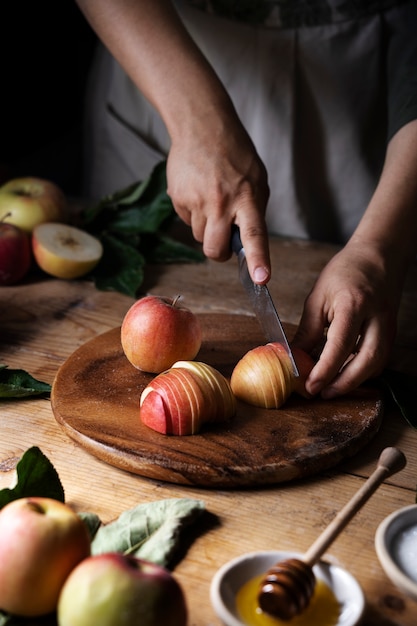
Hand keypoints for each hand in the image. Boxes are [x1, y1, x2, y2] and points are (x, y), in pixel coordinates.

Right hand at [166, 111, 270, 283]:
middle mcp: (221, 203)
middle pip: (215, 250)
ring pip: (200, 237)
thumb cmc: (235, 154)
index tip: (261, 279)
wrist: (202, 126)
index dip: (258, 259)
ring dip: (207, 227)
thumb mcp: (257, 180)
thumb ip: (253, 211)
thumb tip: (245, 240)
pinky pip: (187, 221)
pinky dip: (193, 213)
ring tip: (211, 199)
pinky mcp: (178, 199)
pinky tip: (198, 191)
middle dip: (219, 253)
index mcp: (247, 198)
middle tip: (223, 239)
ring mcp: (197, 201)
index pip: (254, 235)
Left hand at [292, 240, 401, 397]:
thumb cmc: (345, 271)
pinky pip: (379, 358)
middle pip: (368, 361)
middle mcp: (377, 317)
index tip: (310, 386)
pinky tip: (345, 373)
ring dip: (355, 380)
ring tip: (331, 387)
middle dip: (345, 383)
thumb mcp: (318, 297)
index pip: (340, 345)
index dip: (325, 370)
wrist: (377, 256)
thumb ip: (308, 330)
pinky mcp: (391, 332)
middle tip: (323, 394)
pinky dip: (363, 370)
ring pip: (377, 363)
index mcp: (354, 304)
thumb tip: (294, 357)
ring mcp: (388, 325)